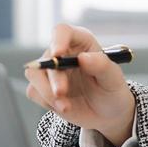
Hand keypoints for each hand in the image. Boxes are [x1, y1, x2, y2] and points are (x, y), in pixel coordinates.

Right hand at [24, 23, 134, 144]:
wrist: (105, 115)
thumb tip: (83, 57)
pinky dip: (46, 102)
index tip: (58, 54)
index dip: (58, 40)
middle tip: (61, 93)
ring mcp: (51, 70)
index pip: (63, 31)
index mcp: (81, 42)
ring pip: (34, 74)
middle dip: (54, 78)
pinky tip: (64, 107)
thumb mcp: (113, 79)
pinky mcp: (42, 87)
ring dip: (47, 93)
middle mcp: (62, 53)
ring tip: (66, 106)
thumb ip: (102, 66)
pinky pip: (33, 92)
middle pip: (47, 58)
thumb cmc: (111, 91)